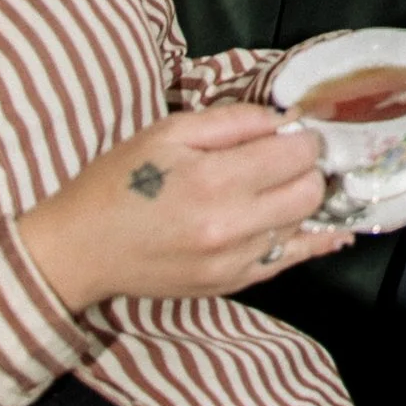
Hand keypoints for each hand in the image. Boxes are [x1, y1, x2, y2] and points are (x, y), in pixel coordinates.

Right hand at [17, 108, 345, 313]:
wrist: (80, 249)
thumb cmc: (119, 181)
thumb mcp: (168, 131)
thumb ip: (234, 121)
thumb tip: (287, 120)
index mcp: (213, 180)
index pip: (298, 155)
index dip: (302, 139)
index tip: (291, 135)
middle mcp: (231, 226)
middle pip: (311, 192)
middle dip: (308, 169)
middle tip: (286, 160)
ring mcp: (233, 262)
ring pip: (305, 226)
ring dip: (301, 202)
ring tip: (285, 188)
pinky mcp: (231, 285)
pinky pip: (290, 260)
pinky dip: (308, 240)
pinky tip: (325, 230)